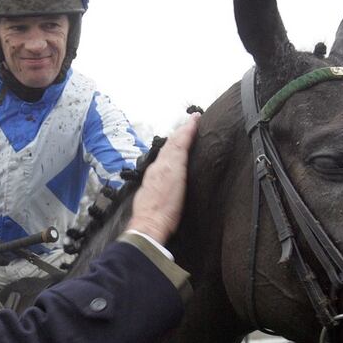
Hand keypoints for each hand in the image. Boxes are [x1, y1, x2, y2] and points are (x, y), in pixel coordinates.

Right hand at [127, 113, 199, 243]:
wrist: (148, 223)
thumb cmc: (150, 218)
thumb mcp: (150, 200)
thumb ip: (157, 191)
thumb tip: (163, 190)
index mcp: (153, 175)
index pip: (164, 156)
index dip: (171, 145)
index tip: (179, 137)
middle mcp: (158, 167)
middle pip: (169, 146)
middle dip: (179, 133)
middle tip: (190, 121)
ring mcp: (166, 165)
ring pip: (175, 142)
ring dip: (185, 130)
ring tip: (194, 119)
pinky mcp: (175, 166)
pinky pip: (182, 145)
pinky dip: (187, 132)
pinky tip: (194, 123)